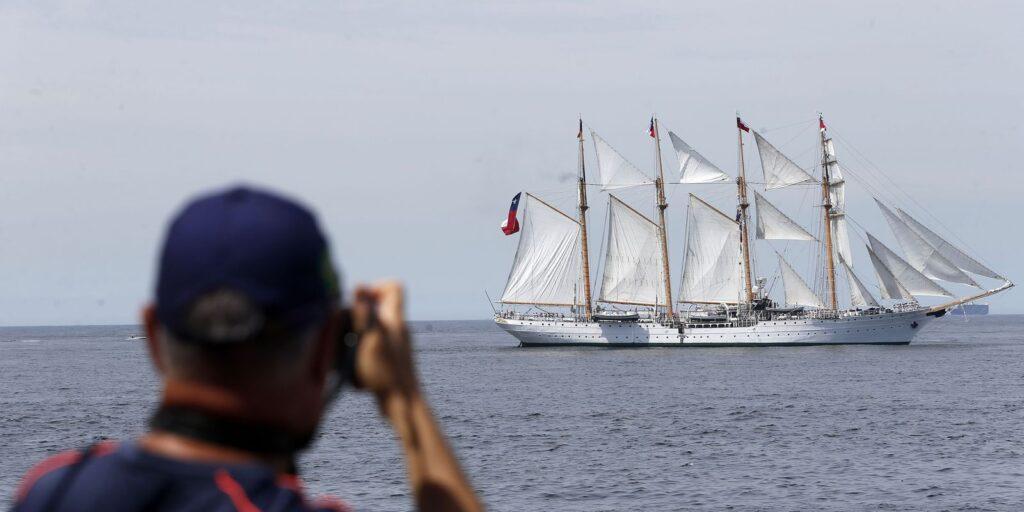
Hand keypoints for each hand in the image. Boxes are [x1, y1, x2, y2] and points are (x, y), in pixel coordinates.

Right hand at [352, 281, 420, 414]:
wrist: (403, 404)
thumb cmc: (387, 373)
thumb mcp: (371, 339)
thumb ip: (364, 314)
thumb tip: (359, 285)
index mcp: (395, 319)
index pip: (394, 287)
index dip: (375, 287)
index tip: (360, 302)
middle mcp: (397, 328)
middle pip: (377, 307)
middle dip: (357, 316)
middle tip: (346, 332)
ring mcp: (394, 344)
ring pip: (370, 328)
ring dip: (355, 337)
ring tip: (347, 354)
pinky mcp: (389, 358)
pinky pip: (370, 346)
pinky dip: (359, 353)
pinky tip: (355, 369)